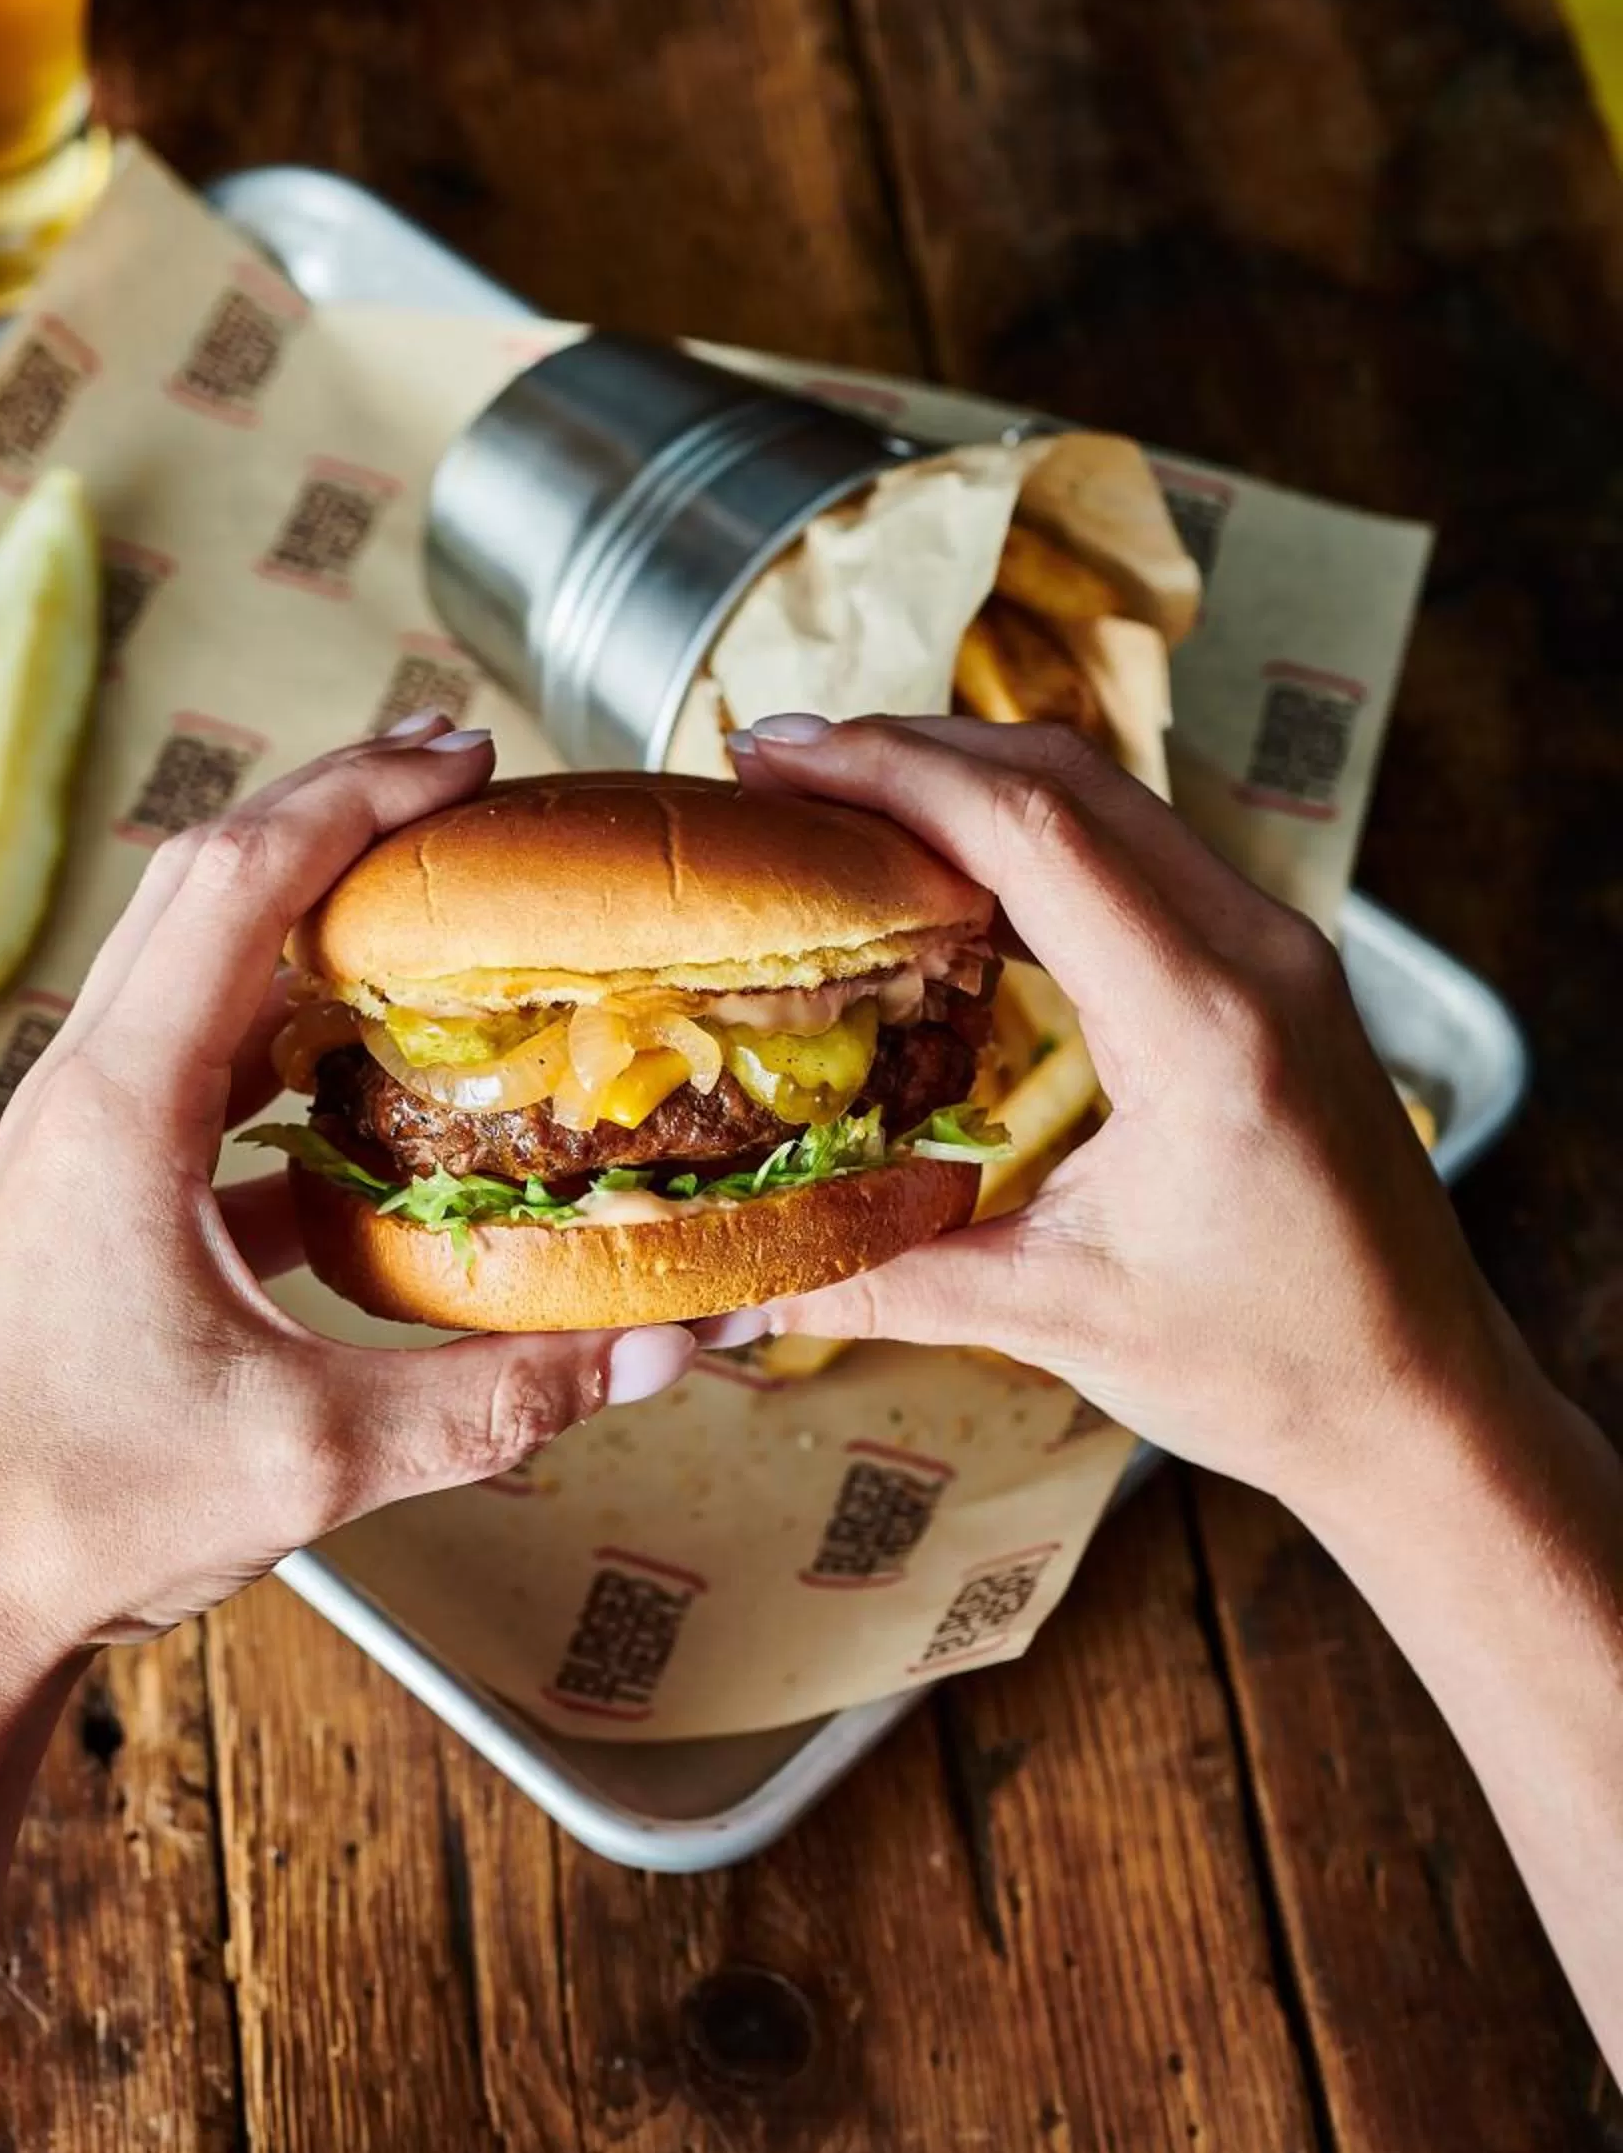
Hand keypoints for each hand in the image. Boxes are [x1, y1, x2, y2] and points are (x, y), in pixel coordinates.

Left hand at [0, 722, 694, 1671]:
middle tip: (460, 784)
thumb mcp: (318, 1455)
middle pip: (207, 885)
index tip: (467, 756)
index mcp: (123, 1108)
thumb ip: (500, 1398)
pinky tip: (367, 1089)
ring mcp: (76, 1143)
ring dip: (303, 920)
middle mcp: (85, 1095)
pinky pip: (192, 1070)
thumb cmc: (84, 1513)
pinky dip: (280, 1040)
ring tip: (425, 906)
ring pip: (191, 970)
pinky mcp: (86, 1200)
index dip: (359, 796)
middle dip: (335, 814)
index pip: (242, 881)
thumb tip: (660, 1349)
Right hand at [727, 711, 1507, 1519]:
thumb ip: (885, 1281)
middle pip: (1064, 781)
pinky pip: (1143, 856)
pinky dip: (1035, 838)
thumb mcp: (1059, 1318)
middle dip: (911, 751)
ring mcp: (1277, 952)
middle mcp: (1256, 955)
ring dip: (973, 782)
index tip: (780, 758)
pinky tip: (951, 876)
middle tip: (781, 764)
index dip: (892, 773)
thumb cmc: (1274, 1367)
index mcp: (1205, 1024)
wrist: (1423, 1401)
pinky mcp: (1276, 972)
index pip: (1033, 832)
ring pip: (1108, 802)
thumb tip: (731, 1289)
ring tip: (843, 801)